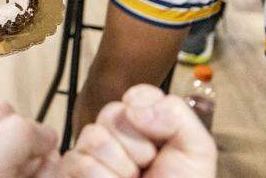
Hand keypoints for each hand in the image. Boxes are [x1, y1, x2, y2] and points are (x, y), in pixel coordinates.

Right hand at [62, 85, 215, 177]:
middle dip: (136, 144)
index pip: (138, 95)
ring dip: (120, 167)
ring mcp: (91, 155)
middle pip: (112, 112)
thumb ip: (176, 115)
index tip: (160, 139)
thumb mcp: (195, 152)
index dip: (148, 110)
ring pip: (93, 136)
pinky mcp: (70, 173)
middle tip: (147, 168)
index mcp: (146, 127)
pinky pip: (80, 162)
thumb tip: (132, 106)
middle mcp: (116, 137)